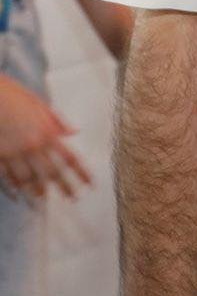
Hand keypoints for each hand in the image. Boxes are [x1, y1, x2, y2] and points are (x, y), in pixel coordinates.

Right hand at [0, 73, 91, 200]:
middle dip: (64, 188)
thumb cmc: (12, 94)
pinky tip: (17, 195)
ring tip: (43, 200)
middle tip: (72, 198)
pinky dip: (13, 188)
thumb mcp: (38, 103)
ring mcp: (14, 154)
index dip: (81, 173)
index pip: (70, 158)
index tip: (90, 184)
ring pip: (29, 180)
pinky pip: (7, 178)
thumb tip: (73, 132)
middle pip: (52, 174)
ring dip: (38, 192)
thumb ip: (57, 120)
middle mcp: (32, 146)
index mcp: (46, 132)